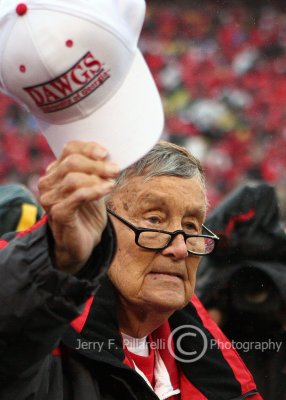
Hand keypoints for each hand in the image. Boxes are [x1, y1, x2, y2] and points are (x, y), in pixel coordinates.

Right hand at [38, 141, 119, 273]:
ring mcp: (51, 199)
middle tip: (114, 169)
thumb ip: (97, 173)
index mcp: (55, 173)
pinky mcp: (58, 213)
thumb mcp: (94, 188)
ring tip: (112, 182)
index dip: (88, 148)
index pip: (69, 149)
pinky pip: (78, 196)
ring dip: (97, 177)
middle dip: (97, 164)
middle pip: (71, 162)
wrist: (81, 244)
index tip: (106, 153)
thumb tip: (111, 158)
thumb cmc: (87, 215)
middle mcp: (48, 183)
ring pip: (73, 178)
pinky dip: (95, 190)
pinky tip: (107, 189)